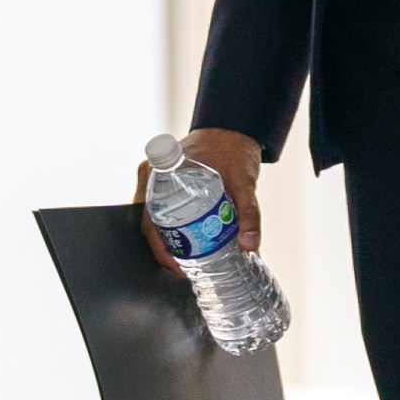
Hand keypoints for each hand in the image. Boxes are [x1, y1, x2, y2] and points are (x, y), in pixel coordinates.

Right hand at [137, 128, 263, 276]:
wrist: (235, 128)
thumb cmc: (234, 148)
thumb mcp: (243, 182)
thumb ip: (249, 212)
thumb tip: (250, 245)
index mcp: (160, 170)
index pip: (149, 219)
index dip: (159, 247)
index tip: (177, 265)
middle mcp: (152, 176)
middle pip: (149, 224)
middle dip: (164, 250)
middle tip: (185, 271)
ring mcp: (157, 181)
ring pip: (154, 220)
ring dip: (167, 241)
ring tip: (187, 264)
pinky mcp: (166, 185)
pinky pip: (162, 212)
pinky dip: (172, 229)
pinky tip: (187, 246)